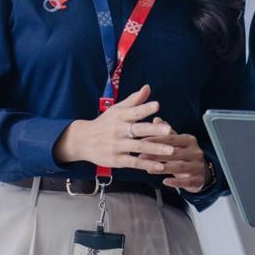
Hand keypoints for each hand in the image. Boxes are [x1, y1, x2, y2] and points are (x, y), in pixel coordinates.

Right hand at [53, 85, 173, 170]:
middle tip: (168, 129)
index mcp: (120, 116)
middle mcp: (119, 131)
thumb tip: (148, 87)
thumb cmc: (105, 123)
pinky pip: (134, 163)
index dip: (145, 108)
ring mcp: (117, 146)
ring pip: (138, 147)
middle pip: (138, 130)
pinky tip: (160, 166)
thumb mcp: (117, 109)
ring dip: (155, 149)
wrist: (83, 140)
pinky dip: (147, 164)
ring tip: (171, 150)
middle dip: (154, 130)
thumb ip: (134, 100)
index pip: (134, 111)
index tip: (157, 105)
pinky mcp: (116, 160)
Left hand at [143, 118, 209, 192]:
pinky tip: (164, 181)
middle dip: (157, 154)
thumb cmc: (185, 155)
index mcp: (189, 140)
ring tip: (148, 168)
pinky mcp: (198, 180)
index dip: (157, 139)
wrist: (202, 173)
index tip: (142, 141)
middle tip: (141, 155)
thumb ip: (167, 133)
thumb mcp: (178, 143)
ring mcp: (198, 166)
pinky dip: (175, 182)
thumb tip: (156, 120)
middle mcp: (196, 152)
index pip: (172, 138)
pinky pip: (186, 181)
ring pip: (180, 167)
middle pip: (175, 153)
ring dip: (163, 168)